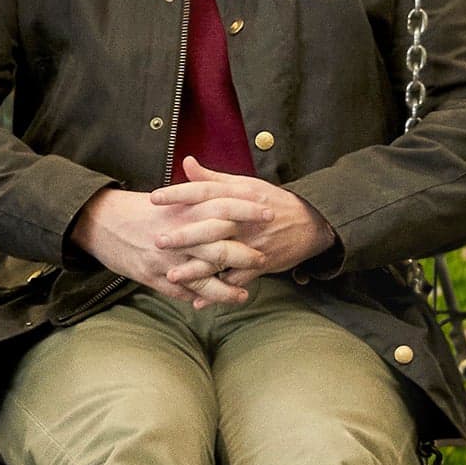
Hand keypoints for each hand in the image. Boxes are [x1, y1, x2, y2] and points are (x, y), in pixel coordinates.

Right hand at [75, 187, 255, 309]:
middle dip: (245, 255)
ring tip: (244, 294)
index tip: (269, 212)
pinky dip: (199, 298)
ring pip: (204, 278)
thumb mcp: (165, 199)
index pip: (224, 206)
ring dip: (227, 288)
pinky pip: (182, 292)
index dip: (248, 210)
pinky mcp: (153, 277)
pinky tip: (213, 302)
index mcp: (181, 209)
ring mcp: (165, 259)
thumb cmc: (134, 210)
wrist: (97, 222)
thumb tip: (222, 194)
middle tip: (263, 258)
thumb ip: (194, 196)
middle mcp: (176, 234)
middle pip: (219, 246)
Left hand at [149, 158, 334, 292]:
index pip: (206, 192)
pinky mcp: (260, 264)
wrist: (310, 222)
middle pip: (211, 226)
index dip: (180, 194)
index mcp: (239, 195)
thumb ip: (213, 178)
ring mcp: (252, 243)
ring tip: (172, 276)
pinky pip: (236, 281)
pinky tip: (198, 302)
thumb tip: (187, 162)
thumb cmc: (272, 202)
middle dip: (184, 235)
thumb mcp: (245, 185)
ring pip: (222, 257)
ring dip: (197, 269)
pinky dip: (218, 293)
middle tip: (158, 241)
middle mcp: (244, 219)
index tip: (155, 198)